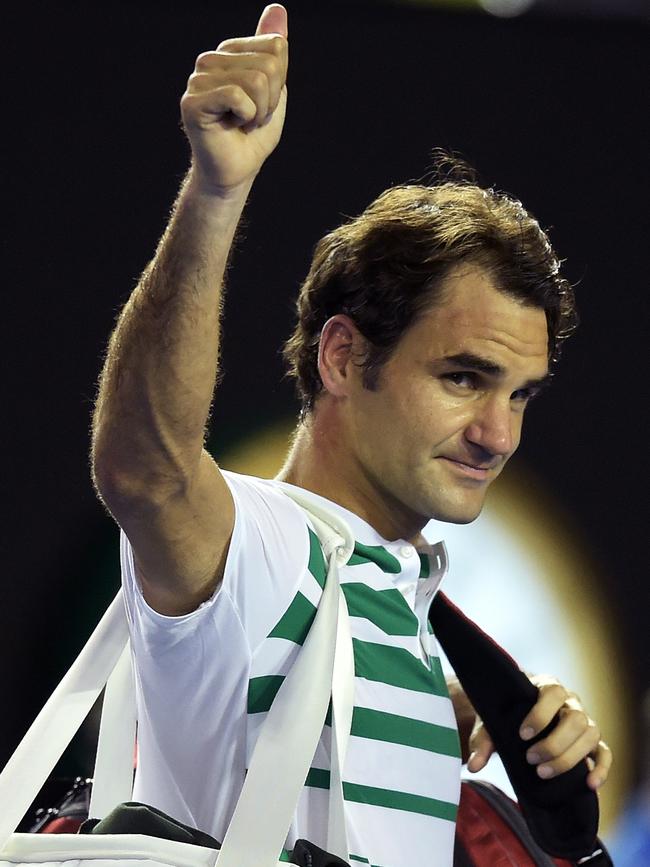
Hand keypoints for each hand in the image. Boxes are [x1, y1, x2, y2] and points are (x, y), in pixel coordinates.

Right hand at [180, 5, 288, 194]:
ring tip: (242, 123)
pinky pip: (238, 97)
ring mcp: (198, 79)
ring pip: (257, 81)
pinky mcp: (192, 101)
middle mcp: (210, 60)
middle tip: (252, 118)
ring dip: (259, 111)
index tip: (263, 103)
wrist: (235, 172)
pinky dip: (246, 117)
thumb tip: (277, 7)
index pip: (277, 47)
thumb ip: (274, 50)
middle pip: (270, 64)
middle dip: (271, 100)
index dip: (280, 82)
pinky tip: (233, 126)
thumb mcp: (274, 88)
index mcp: (229, 52)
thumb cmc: (252, 136)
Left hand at [466, 675, 611, 790]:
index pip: (553, 692)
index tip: (522, 734)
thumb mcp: (492, 720)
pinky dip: (601, 768)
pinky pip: (605, 753)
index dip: (540, 714)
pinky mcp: (592, 743)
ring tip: (543, 773)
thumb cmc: (507, 714)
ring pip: (590, 735)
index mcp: (546, 686)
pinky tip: (590, 784)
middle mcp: (570, 702)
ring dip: (570, 757)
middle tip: (531, 760)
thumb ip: (483, 738)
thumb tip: (474, 766)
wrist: (520, 715)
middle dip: (554, 743)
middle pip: (575, 718)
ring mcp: (584, 721)